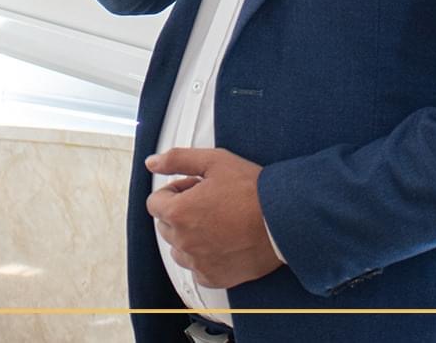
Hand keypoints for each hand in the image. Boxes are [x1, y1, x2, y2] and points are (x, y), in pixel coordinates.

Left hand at [145, 147, 283, 289]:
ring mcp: (198, 261)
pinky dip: (204, 257)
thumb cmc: (252, 190)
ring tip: (217, 222)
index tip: (194, 188)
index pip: (155, 202)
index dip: (175, 190)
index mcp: (179, 212)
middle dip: (181, 211)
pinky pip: (196, 268)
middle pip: (166, 225)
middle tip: (210, 201)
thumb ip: (178, 159)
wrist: (283, 219)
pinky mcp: (213, 277)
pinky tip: (223, 241)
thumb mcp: (214, 161)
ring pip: (179, 248)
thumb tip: (152, 163)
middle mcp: (184, 241)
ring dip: (190, 235)